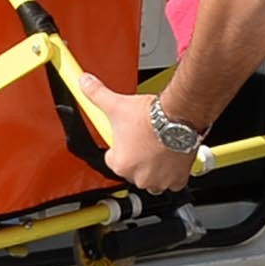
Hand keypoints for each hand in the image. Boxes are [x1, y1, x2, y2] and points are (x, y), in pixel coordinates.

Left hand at [77, 63, 192, 191]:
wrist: (179, 116)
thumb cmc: (152, 117)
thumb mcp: (117, 104)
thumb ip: (96, 94)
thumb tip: (85, 84)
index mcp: (120, 164)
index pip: (112, 159)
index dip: (118, 146)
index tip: (125, 136)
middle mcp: (139, 176)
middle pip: (133, 170)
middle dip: (137, 156)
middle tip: (142, 139)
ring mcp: (159, 179)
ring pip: (152, 178)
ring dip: (154, 166)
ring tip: (156, 146)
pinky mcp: (178, 179)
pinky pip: (173, 182)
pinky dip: (173, 172)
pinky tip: (170, 155)